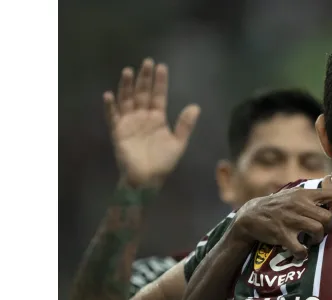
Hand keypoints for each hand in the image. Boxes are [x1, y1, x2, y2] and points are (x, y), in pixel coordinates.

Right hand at [104, 58, 200, 188]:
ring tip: (128, 71)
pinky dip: (110, 107)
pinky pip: (112, 117)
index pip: (158, 95)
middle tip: (147, 62)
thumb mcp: (178, 143)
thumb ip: (185, 125)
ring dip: (126, 86)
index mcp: (157, 118)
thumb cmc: (163, 163)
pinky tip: (109, 95)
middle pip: (143, 93)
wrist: (148, 179)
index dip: (160, 82)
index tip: (162, 66)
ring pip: (127, 100)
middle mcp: (142, 117)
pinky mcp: (118, 132)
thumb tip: (196, 106)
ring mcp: (129, 123)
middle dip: (144, 78)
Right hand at [230, 176, 331, 257]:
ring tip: (311, 240)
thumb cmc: (277, 205)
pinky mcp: (282, 234)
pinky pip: (300, 248)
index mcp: (303, 194)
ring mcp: (290, 220)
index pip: (331, 195)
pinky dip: (302, 253)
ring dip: (317, 239)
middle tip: (320, 232)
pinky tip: (300, 251)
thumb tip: (330, 178)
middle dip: (327, 228)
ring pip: (317, 230)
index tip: (330, 214)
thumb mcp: (294, 193)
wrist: (251, 215)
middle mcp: (299, 205)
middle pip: (327, 217)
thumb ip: (312, 191)